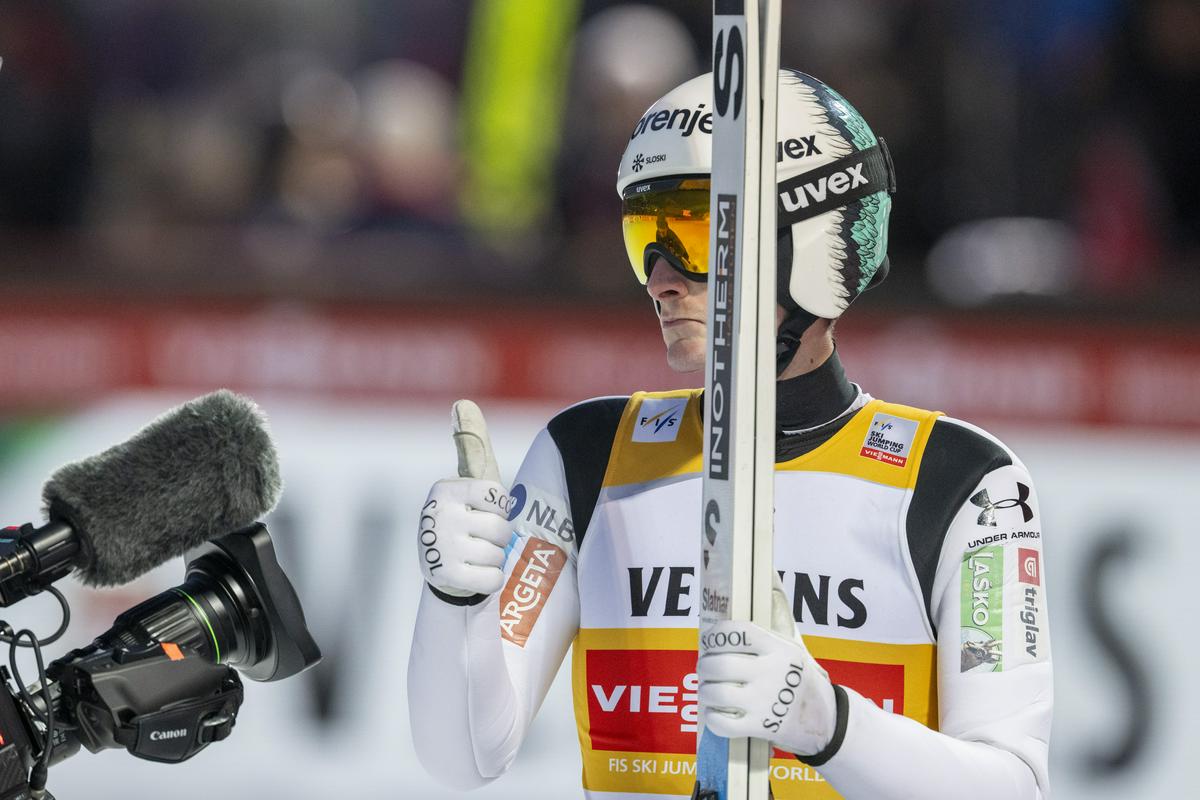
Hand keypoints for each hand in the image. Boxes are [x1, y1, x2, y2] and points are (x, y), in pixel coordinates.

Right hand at [417, 400, 512, 597]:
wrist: (440, 568)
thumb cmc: (465, 518)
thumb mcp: (469, 481)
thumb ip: (472, 444)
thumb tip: (463, 402)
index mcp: (446, 489)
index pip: (499, 498)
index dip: (499, 509)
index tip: (482, 512)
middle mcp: (438, 515)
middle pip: (502, 528)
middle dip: (498, 537)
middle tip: (478, 538)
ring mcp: (441, 547)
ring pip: (498, 554)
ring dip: (493, 559)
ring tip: (474, 556)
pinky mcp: (446, 577)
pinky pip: (493, 579)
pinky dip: (490, 580)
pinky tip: (474, 574)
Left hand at [697, 578, 838, 756]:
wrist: (828, 720)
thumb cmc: (801, 679)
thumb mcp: (792, 648)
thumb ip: (768, 630)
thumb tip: (754, 587)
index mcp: (778, 648)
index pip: (738, 632)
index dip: (717, 635)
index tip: (710, 640)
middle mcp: (771, 672)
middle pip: (720, 664)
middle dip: (705, 666)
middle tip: (706, 669)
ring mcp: (765, 700)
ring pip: (717, 692)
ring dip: (706, 692)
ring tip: (708, 690)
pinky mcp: (761, 726)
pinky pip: (723, 722)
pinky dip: (712, 717)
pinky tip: (716, 712)